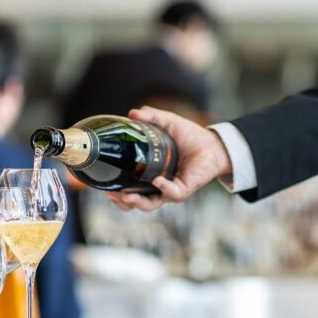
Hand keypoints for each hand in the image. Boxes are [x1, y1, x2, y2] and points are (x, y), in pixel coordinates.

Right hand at [106, 106, 232, 211]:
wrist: (213, 144)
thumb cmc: (190, 137)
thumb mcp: (168, 123)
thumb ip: (151, 117)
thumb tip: (133, 112)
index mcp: (150, 175)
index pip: (130, 189)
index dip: (117, 192)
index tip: (104, 187)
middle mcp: (159, 187)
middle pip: (136, 203)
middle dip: (122, 201)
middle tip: (111, 194)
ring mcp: (171, 190)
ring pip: (150, 204)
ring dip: (137, 202)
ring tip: (126, 196)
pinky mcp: (184, 189)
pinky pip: (172, 193)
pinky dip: (163, 188)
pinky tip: (156, 181)